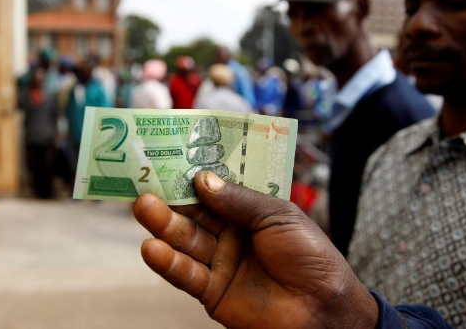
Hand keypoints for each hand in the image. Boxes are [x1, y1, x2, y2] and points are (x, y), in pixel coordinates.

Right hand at [134, 172, 377, 328]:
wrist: (322, 307)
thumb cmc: (309, 254)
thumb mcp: (278, 215)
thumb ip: (239, 200)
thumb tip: (201, 179)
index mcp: (248, 210)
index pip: (215, 189)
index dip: (193, 175)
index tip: (168, 159)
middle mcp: (230, 233)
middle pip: (194, 213)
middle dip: (170, 198)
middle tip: (146, 182)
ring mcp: (220, 261)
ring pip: (185, 239)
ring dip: (163, 224)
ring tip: (143, 206)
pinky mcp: (212, 291)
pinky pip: (185, 274)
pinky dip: (167, 262)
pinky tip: (151, 248)